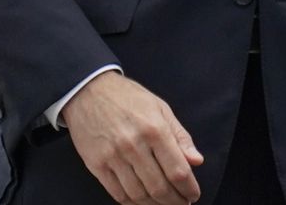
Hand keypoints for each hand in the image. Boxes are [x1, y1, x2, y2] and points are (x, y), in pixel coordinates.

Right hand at [62, 73, 202, 203]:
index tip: (193, 195)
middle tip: (181, 203)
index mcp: (155, 130)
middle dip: (174, 201)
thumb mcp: (162, 109)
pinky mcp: (96, 165)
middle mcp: (134, 146)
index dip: (188, 188)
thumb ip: (180, 136)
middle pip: (159, 187)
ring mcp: (113, 157)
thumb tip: (197, 161)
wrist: (88, 91)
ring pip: (138, 194)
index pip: (177, 170)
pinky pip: (117, 193)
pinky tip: (142, 202)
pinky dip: (132, 203)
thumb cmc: (129, 98)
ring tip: (164, 203)